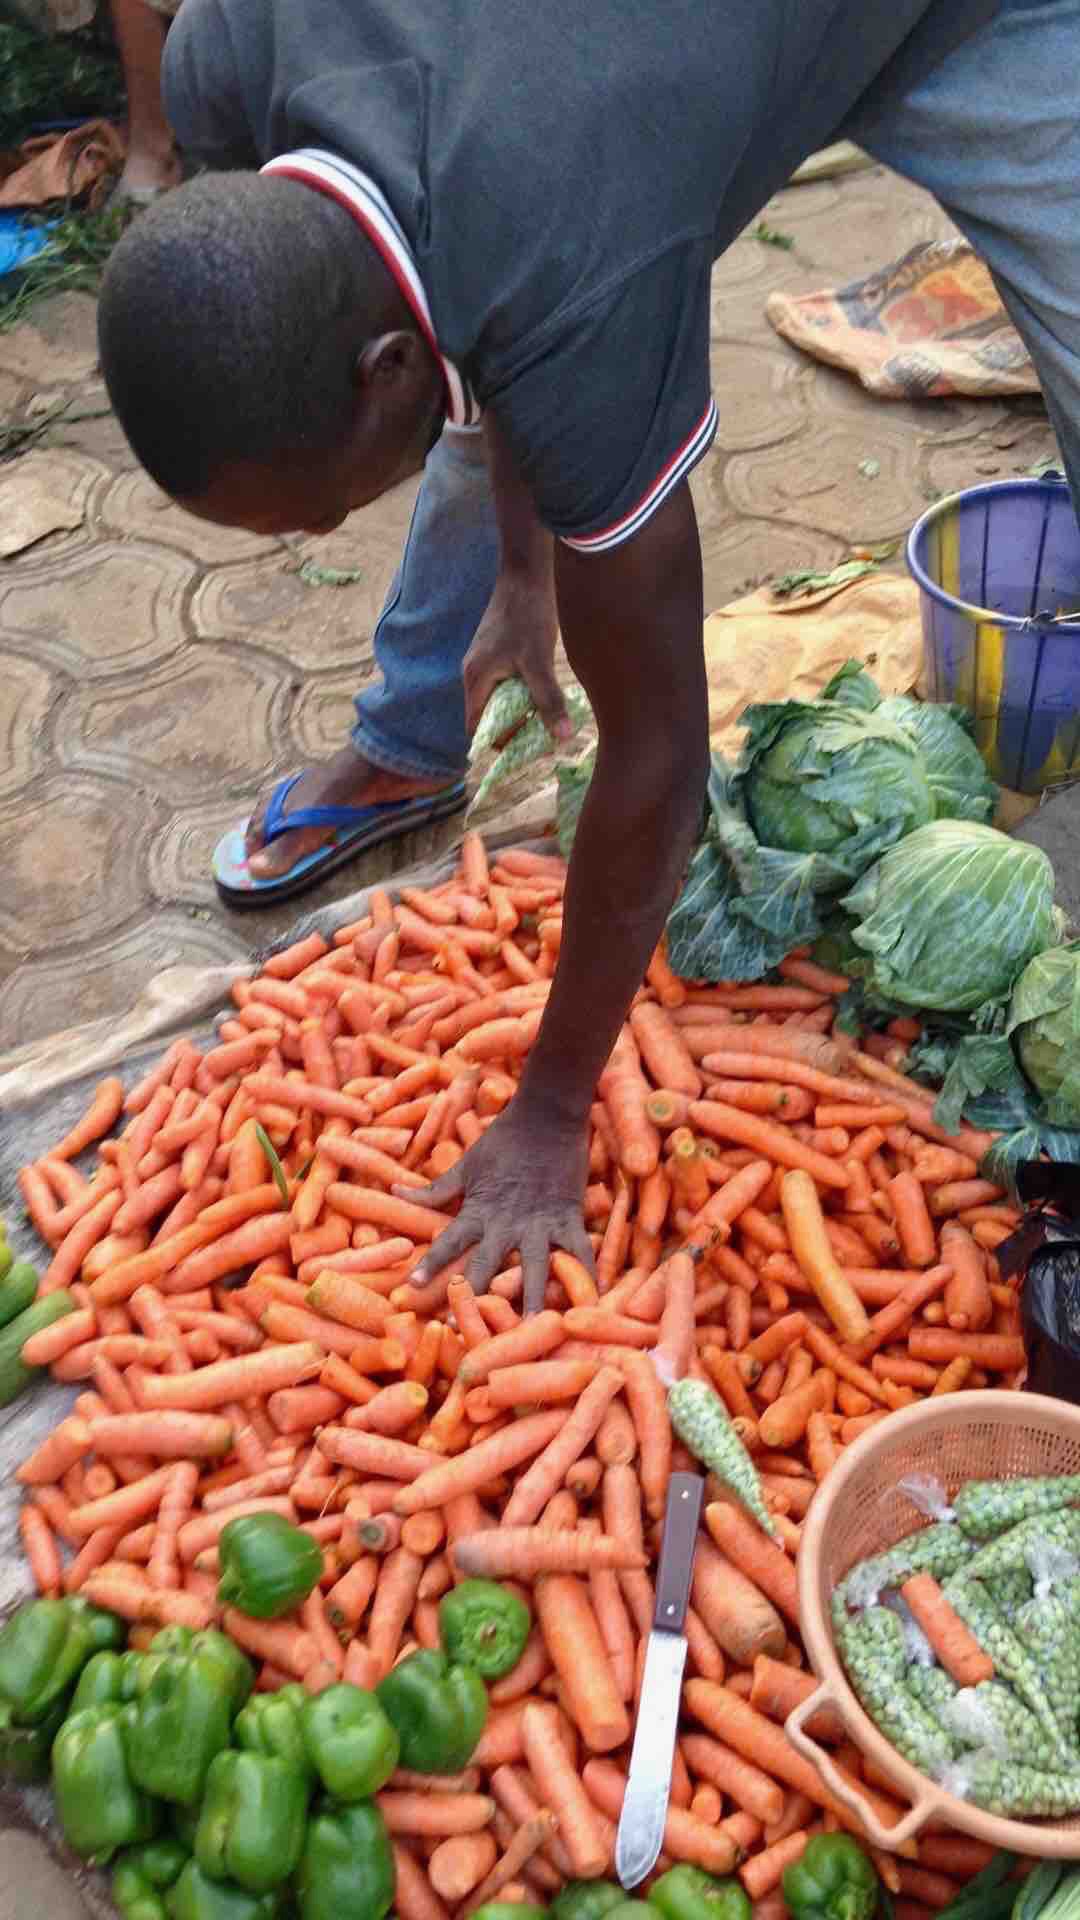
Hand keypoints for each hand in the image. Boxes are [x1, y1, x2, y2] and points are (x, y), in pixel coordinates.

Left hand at [396, 1097, 593, 1313]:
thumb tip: (395, 1191)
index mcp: (478, 1210)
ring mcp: (540, 1224)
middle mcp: (506, 1223)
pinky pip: (579, 1253)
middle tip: (464, 1329)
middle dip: (475, 1298)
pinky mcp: (569, 1219)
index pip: (448, 1242)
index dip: (430, 1266)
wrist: (548, 1116)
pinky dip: (585, 1276)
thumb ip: (434, 1188)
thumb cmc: (504, 1139)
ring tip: (529, 1329)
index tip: (411, 1288)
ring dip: (531, 1300)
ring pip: (534, 1269)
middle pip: (487, 1267)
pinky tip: (590, 1302)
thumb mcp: (466, 1165)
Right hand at [463, 563, 572, 743]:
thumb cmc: (528, 616)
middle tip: (540, 736)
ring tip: (545, 716)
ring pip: (498, 698)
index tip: (523, 749)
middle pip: (488, 715)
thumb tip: (561, 737)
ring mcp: (484, 661)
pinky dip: (521, 692)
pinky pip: (505, 683)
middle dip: (511, 728)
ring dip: (519, 710)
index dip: (497, 743)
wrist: (525, 573)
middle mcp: (473, 673)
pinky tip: (544, 691)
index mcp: (475, 679)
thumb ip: (548, 700)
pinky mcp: (496, 651)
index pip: (476, 727)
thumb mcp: (540, 662)